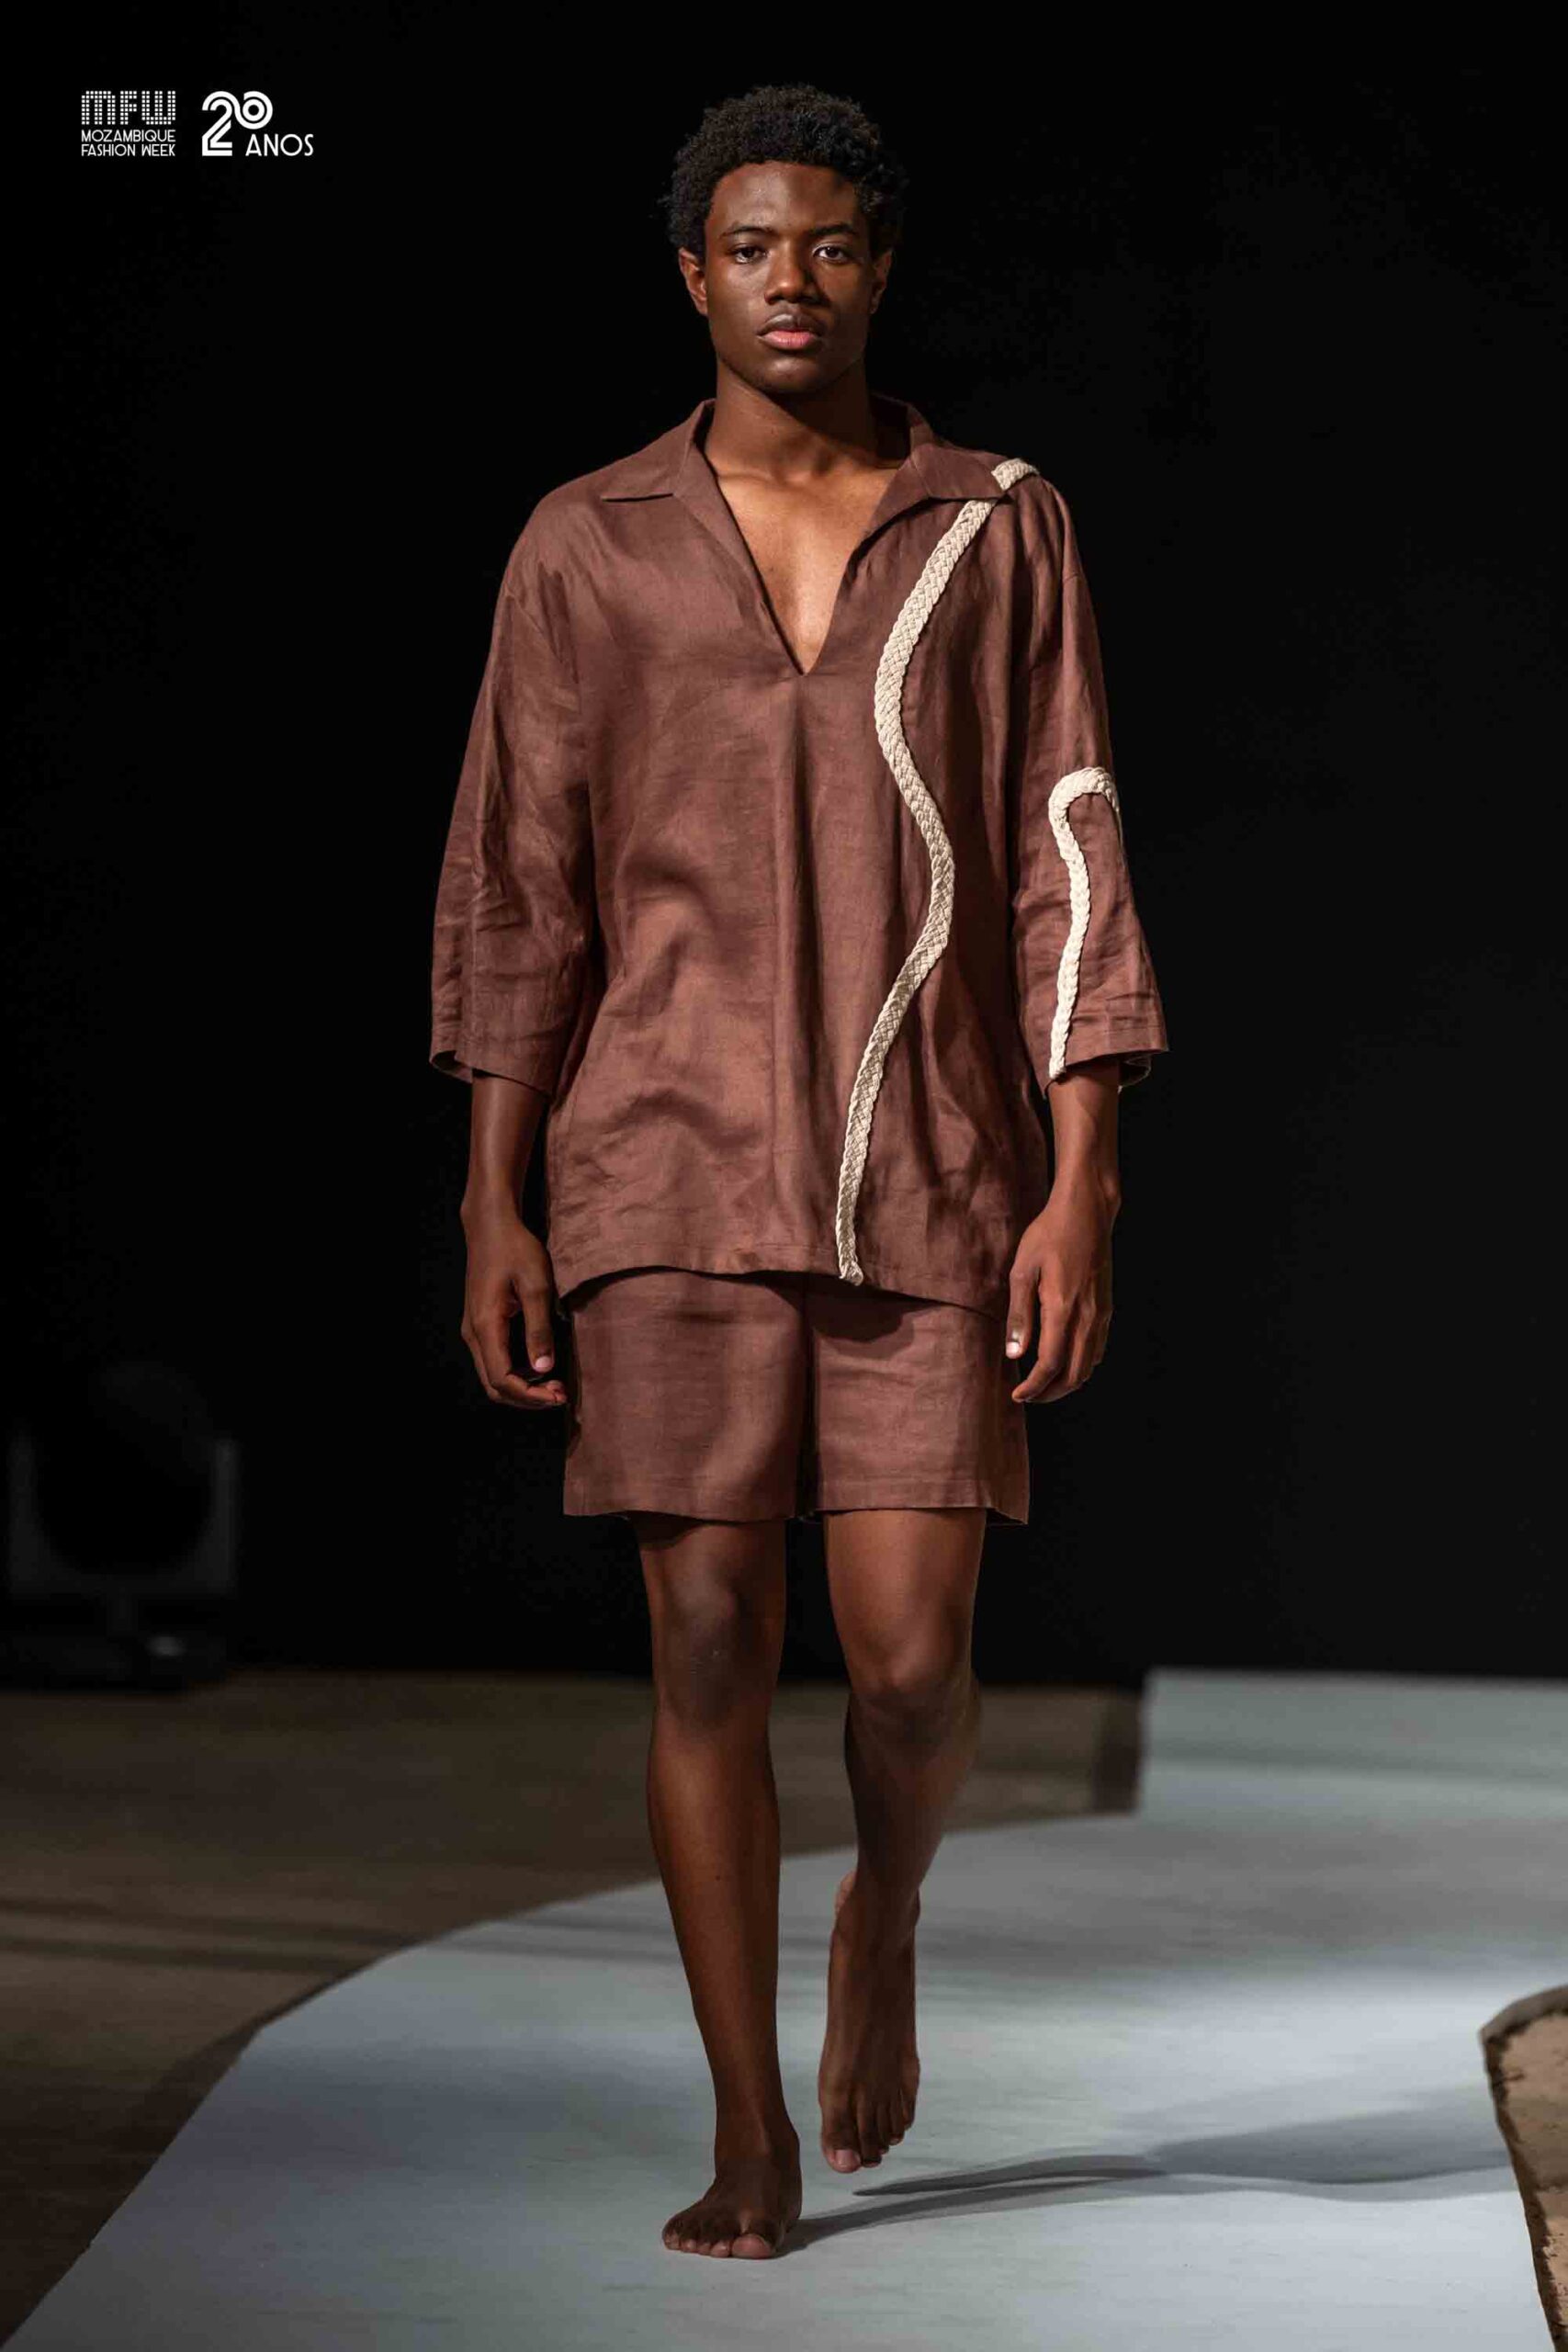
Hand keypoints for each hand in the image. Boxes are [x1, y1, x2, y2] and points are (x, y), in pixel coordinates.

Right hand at [460, 1203, 567, 1408]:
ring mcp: (473, 1329)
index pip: (502, 1380)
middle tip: (560, 1394)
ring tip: (554, 1382)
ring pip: (492, 1376)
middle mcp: (473, 1334)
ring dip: (522, 1387)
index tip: (559, 1397)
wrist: (491, 1226)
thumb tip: (545, 1368)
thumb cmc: (516, 1250)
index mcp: (486, 1326)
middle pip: (494, 1386)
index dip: (531, 1396)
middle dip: (527, 1398)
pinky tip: (539, 1365)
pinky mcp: (479, 1324)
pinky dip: (516, 1373)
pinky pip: (494, 1360)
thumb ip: (539, 1329)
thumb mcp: (536, 1286)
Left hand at [1004, 1184, 1115, 1403]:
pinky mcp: (1107, 1308)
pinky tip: (1064, 1359)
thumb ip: (1020, 1315)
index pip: (1049, 1365)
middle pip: (1073, 1375)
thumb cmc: (1049, 1235)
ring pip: (1089, 1366)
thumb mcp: (1023, 1270)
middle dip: (1050, 1393)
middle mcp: (1087, 1317)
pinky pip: (1098, 1349)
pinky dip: (1082, 1364)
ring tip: (1044, 1383)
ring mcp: (1101, 1314)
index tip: (1017, 1395)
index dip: (1033, 1386)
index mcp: (1062, 1309)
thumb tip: (1014, 1353)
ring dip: (1067, 1382)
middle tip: (1028, 1395)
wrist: (1088, 1212)